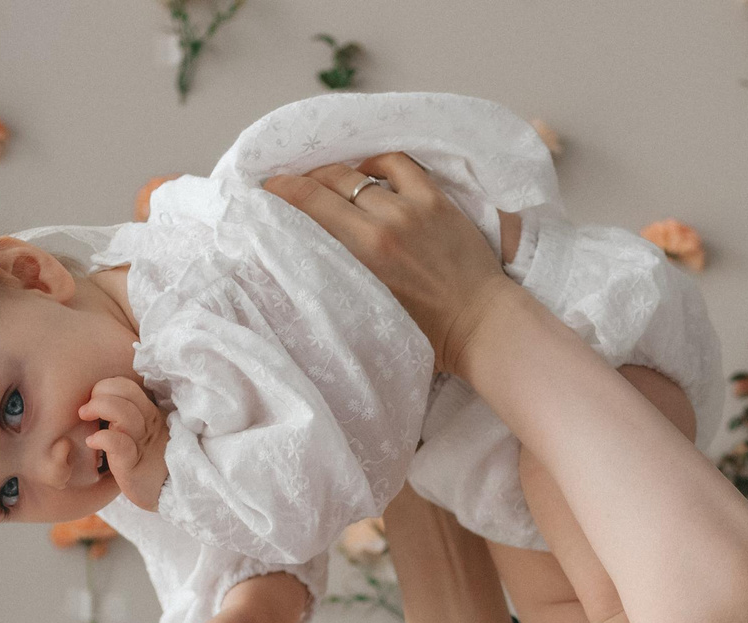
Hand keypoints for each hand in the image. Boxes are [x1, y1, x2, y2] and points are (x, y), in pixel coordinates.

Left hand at [80, 376, 169, 508]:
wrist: (167, 493)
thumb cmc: (149, 461)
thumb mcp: (142, 431)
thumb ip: (127, 414)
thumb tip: (100, 399)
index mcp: (148, 413)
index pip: (127, 386)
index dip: (106, 387)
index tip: (94, 401)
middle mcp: (148, 424)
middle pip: (126, 392)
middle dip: (99, 394)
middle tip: (86, 411)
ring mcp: (142, 443)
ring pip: (123, 413)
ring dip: (98, 408)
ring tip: (85, 418)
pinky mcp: (133, 464)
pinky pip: (118, 443)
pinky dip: (101, 438)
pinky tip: (92, 442)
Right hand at [262, 153, 521, 373]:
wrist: (481, 326)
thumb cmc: (427, 333)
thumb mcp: (370, 309)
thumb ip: (339, 277)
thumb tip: (307, 252)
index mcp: (364, 254)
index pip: (309, 204)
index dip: (281, 190)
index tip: (266, 188)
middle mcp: (384, 224)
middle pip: (328, 184)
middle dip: (301, 180)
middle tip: (289, 184)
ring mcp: (412, 208)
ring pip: (358, 173)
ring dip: (335, 173)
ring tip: (325, 179)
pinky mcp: (436, 200)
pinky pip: (397, 164)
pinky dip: (376, 162)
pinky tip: (368, 171)